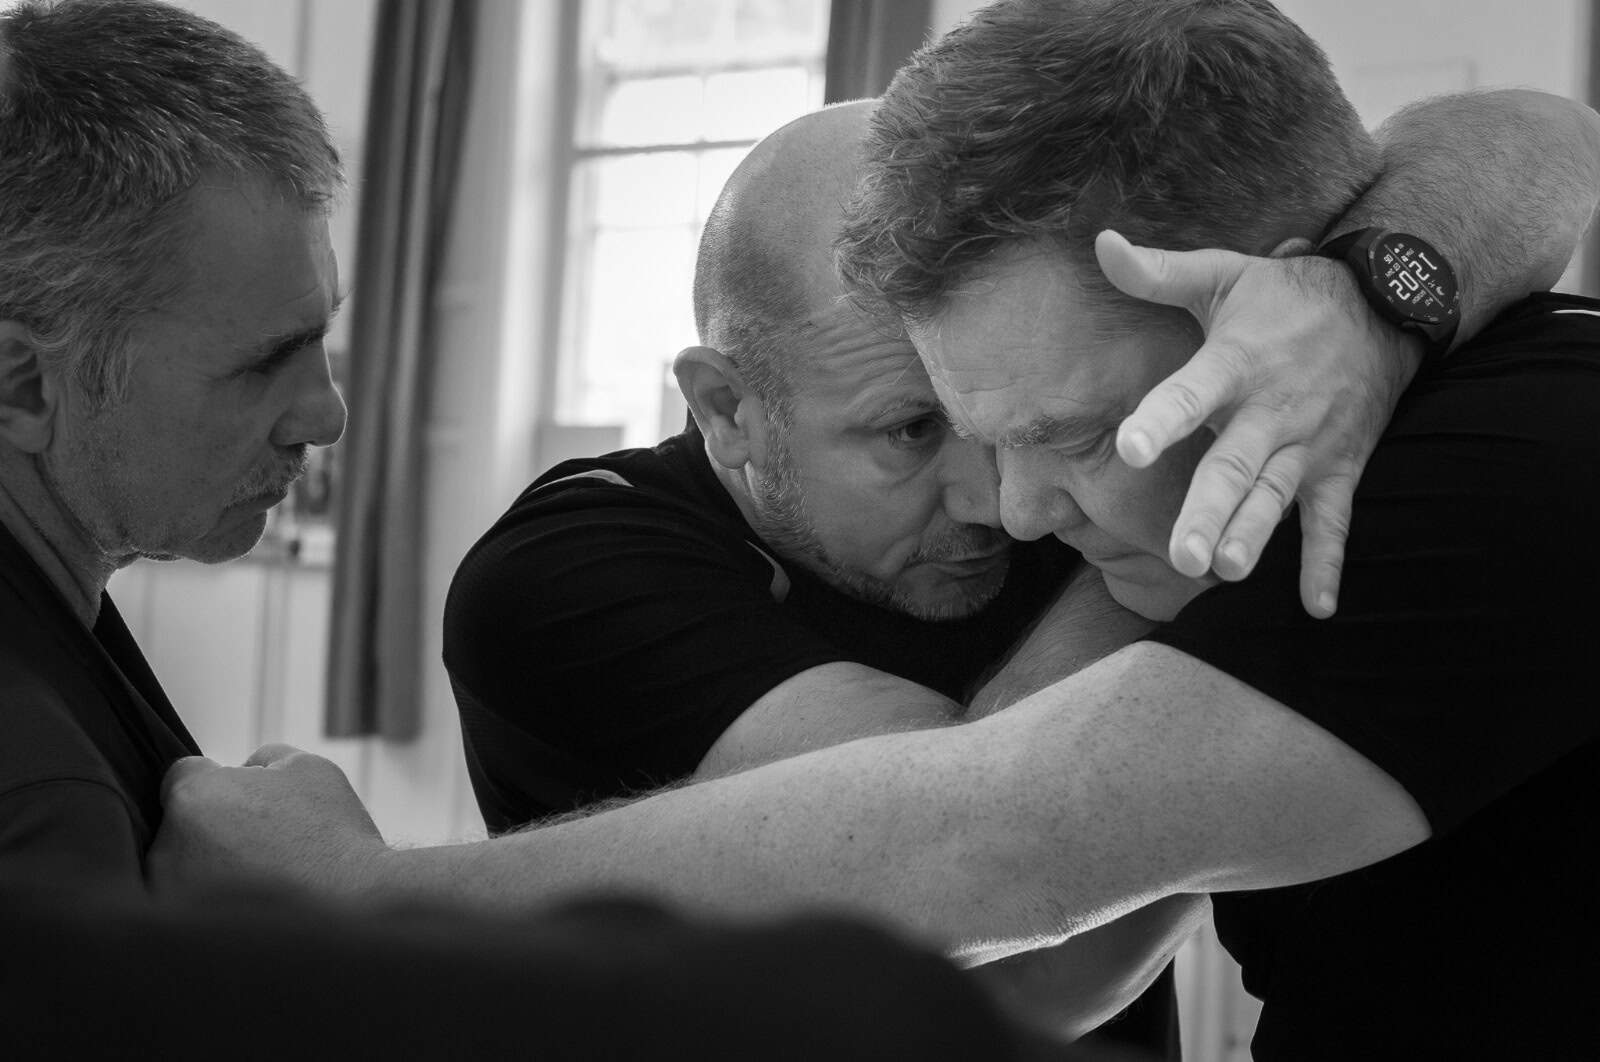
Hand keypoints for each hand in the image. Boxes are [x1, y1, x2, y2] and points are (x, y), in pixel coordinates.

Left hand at [147, 743, 388, 898]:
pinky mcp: (182, 940)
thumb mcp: (308, 769)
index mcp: (194, 797)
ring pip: (183, 872)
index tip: (247, 805)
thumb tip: (245, 768)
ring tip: (264, 882)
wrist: (352, 908)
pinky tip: (255, 910)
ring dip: (211, 872)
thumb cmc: (331, 836)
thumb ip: (264, 759)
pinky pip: (192, 913)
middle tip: (263, 846)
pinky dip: (216, 911)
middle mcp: (168, 848)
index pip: (182, 777)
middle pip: (181, 828)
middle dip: (213, 831)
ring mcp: (170, 899)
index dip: (218, 786)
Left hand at [1096, 230, 1421, 617]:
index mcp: (1236, 362)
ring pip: (1276, 496)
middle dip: (1209, 511)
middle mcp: (1272, 409)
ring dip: (1255, 535)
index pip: (1192, 392)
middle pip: (1235, 465)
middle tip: (1183, 555)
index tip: (1131, 448)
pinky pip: (1334, 520)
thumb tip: (1100, 243)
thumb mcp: (1223, 274)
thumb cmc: (1285, 296)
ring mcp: (1308, 443)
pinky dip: (1327, 562)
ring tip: (1229, 571)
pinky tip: (1318, 608)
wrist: (1387, 303)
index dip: (1163, 419)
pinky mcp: (1339, 466)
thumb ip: (1157, 273)